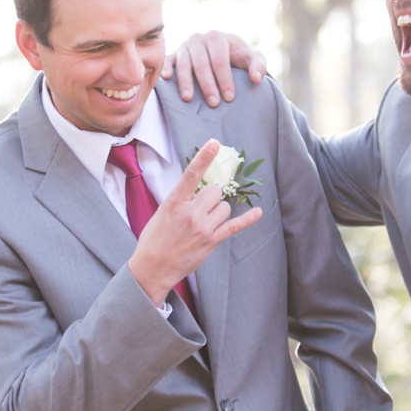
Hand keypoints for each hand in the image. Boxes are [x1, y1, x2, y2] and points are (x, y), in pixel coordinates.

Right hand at [127, 141, 264, 304]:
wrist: (153, 267)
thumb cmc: (155, 238)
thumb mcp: (162, 212)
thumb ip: (182, 199)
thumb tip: (200, 189)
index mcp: (174, 202)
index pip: (191, 175)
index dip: (203, 158)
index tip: (214, 143)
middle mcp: (190, 213)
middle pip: (215, 191)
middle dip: (210, 196)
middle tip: (200, 207)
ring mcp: (203, 227)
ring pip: (224, 207)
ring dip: (218, 210)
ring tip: (204, 221)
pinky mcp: (212, 240)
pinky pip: (235, 226)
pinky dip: (248, 219)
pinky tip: (257, 212)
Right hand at [161, 30, 266, 105]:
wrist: (224, 51)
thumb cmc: (239, 56)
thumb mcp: (252, 58)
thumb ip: (258, 66)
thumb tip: (256, 78)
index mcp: (217, 37)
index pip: (220, 60)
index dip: (224, 79)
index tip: (229, 97)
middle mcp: (198, 39)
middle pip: (201, 64)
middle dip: (208, 84)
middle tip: (214, 103)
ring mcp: (184, 46)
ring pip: (184, 64)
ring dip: (186, 82)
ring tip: (188, 99)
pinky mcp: (174, 54)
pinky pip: (168, 60)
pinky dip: (166, 68)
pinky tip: (166, 78)